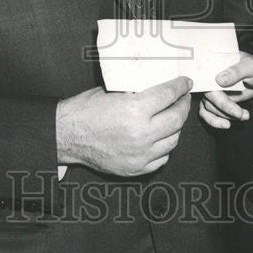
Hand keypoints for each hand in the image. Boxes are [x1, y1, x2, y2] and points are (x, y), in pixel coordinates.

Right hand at [55, 76, 192, 176]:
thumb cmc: (86, 110)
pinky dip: (165, 147)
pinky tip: (161, 137)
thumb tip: (159, 83)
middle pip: (177, 118)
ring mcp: (140, 154)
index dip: (180, 87)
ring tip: (172, 116)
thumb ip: (138, 90)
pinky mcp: (136, 168)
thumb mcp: (113, 91)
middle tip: (182, 98)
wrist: (67, 135)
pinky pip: (162, 158)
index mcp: (134, 110)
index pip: (169, 95)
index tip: (185, 83)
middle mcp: (141, 133)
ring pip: (173, 140)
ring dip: (176, 127)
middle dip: (183, 105)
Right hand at [199, 52, 252, 128]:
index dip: (210, 86)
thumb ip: (237, 71)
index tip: (224, 94)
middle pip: (208, 94)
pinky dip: (215, 121)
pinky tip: (227, 124)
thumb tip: (219, 80)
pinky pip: (205, 114)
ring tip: (243, 115)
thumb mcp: (251, 66)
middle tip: (239, 114)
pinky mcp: (212, 102)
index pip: (205, 74)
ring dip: (225, 115)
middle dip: (224, 107)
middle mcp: (208, 77)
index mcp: (213, 63)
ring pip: (208, 107)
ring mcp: (209, 90)